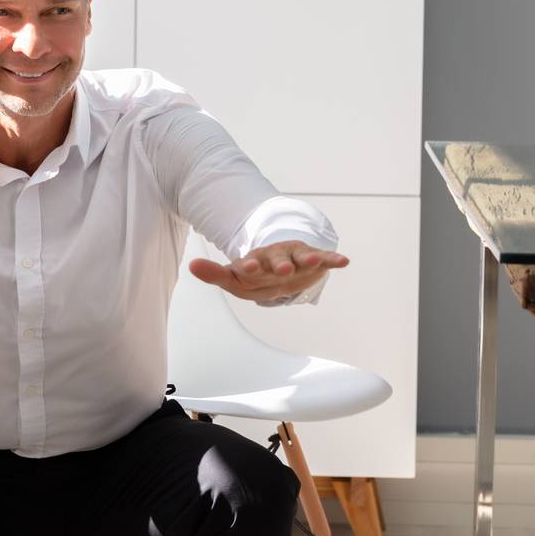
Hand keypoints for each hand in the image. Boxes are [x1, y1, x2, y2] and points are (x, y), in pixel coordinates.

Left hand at [188, 240, 347, 301]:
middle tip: (284, 270)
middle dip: (280, 264)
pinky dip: (332, 258)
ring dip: (307, 259)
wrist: (280, 264)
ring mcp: (294, 257)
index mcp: (255, 263)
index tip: (247, 267)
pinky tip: (344, 261)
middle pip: (277, 259)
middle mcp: (275, 258)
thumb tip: (191, 265)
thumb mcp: (233, 278)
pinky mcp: (311, 258)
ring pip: (300, 257)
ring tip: (316, 260)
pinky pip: (323, 258)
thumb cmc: (255, 275)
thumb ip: (214, 273)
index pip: (250, 264)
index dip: (249, 265)